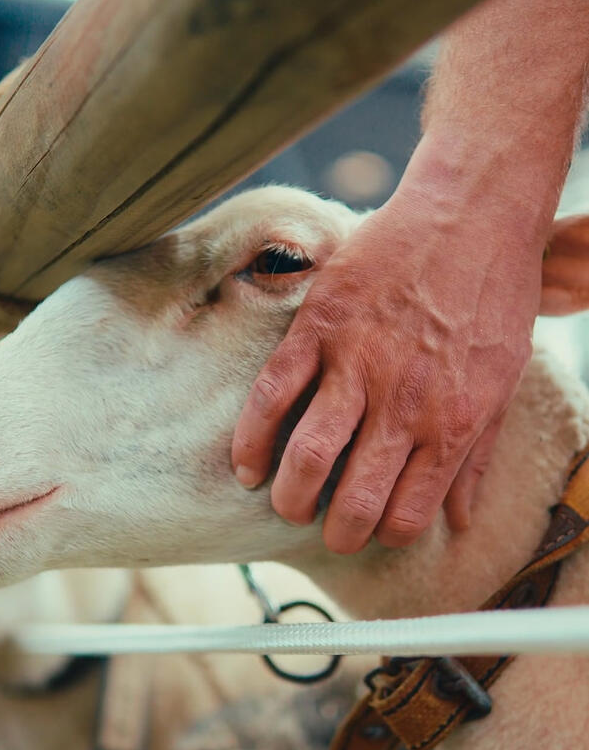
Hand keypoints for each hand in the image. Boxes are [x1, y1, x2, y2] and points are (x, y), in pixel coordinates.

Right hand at [232, 173, 540, 553]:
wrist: (474, 214)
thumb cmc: (495, 299)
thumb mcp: (504, 386)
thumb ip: (478, 458)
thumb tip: (460, 520)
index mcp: (452, 426)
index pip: (406, 517)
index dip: (384, 536)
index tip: (375, 528)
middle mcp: (403, 405)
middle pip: (354, 503)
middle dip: (336, 534)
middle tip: (328, 530)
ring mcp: (357, 365)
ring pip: (308, 458)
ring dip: (290, 498)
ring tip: (286, 505)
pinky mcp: (320, 328)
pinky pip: (272, 396)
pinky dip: (251, 441)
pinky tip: (246, 466)